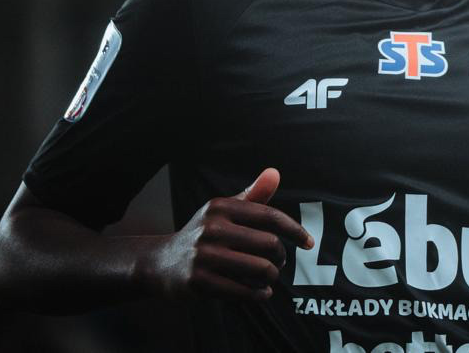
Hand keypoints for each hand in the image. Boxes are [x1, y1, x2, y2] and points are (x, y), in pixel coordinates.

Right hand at [147, 167, 312, 303]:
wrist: (160, 263)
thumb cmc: (202, 235)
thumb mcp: (223, 211)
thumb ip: (252, 195)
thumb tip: (275, 173)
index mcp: (221, 207)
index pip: (270, 216)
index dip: (294, 230)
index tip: (308, 243)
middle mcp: (212, 228)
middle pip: (269, 245)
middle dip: (281, 257)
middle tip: (278, 263)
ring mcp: (204, 255)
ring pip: (260, 269)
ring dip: (271, 278)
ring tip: (269, 279)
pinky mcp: (198, 281)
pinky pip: (242, 291)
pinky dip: (258, 295)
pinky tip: (261, 293)